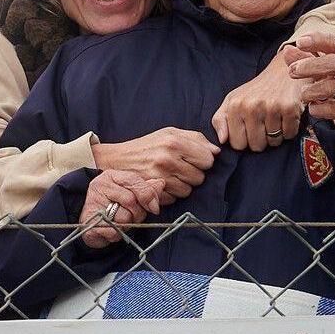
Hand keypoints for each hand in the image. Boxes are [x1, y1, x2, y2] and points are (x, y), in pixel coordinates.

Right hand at [79, 169, 167, 248]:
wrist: (89, 222)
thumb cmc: (113, 206)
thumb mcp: (130, 194)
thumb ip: (146, 189)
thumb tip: (161, 184)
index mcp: (112, 176)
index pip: (134, 180)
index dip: (148, 195)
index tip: (155, 208)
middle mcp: (100, 186)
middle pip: (131, 200)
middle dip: (137, 213)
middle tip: (132, 217)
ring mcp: (93, 202)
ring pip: (123, 218)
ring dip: (126, 225)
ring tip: (119, 222)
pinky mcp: (89, 221)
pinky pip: (113, 231)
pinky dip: (117, 234)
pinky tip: (111, 230)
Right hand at [91, 127, 218, 200]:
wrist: (118, 160)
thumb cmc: (147, 145)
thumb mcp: (170, 133)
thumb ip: (196, 139)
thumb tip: (216, 151)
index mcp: (175, 142)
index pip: (208, 160)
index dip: (203, 160)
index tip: (193, 159)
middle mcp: (168, 160)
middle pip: (200, 178)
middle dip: (192, 174)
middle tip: (179, 168)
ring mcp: (160, 177)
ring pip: (188, 191)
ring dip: (182, 186)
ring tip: (170, 175)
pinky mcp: (153, 192)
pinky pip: (174, 200)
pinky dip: (170, 194)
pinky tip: (162, 184)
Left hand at [213, 48, 307, 151]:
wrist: (282, 71)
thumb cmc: (256, 90)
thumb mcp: (232, 100)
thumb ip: (220, 119)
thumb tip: (222, 140)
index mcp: (235, 105)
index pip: (237, 144)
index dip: (245, 140)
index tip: (249, 129)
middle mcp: (251, 106)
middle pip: (256, 146)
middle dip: (261, 140)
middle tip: (264, 124)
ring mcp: (271, 107)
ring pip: (274, 142)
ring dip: (276, 134)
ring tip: (275, 118)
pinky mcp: (289, 108)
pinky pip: (289, 135)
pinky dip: (289, 129)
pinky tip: (285, 116)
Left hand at [287, 31, 334, 127]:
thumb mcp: (324, 64)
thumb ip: (304, 58)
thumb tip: (287, 51)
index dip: (317, 41)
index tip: (300, 42)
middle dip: (311, 66)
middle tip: (292, 71)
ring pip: (330, 88)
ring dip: (310, 92)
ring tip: (304, 93)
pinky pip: (330, 109)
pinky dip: (317, 108)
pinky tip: (315, 105)